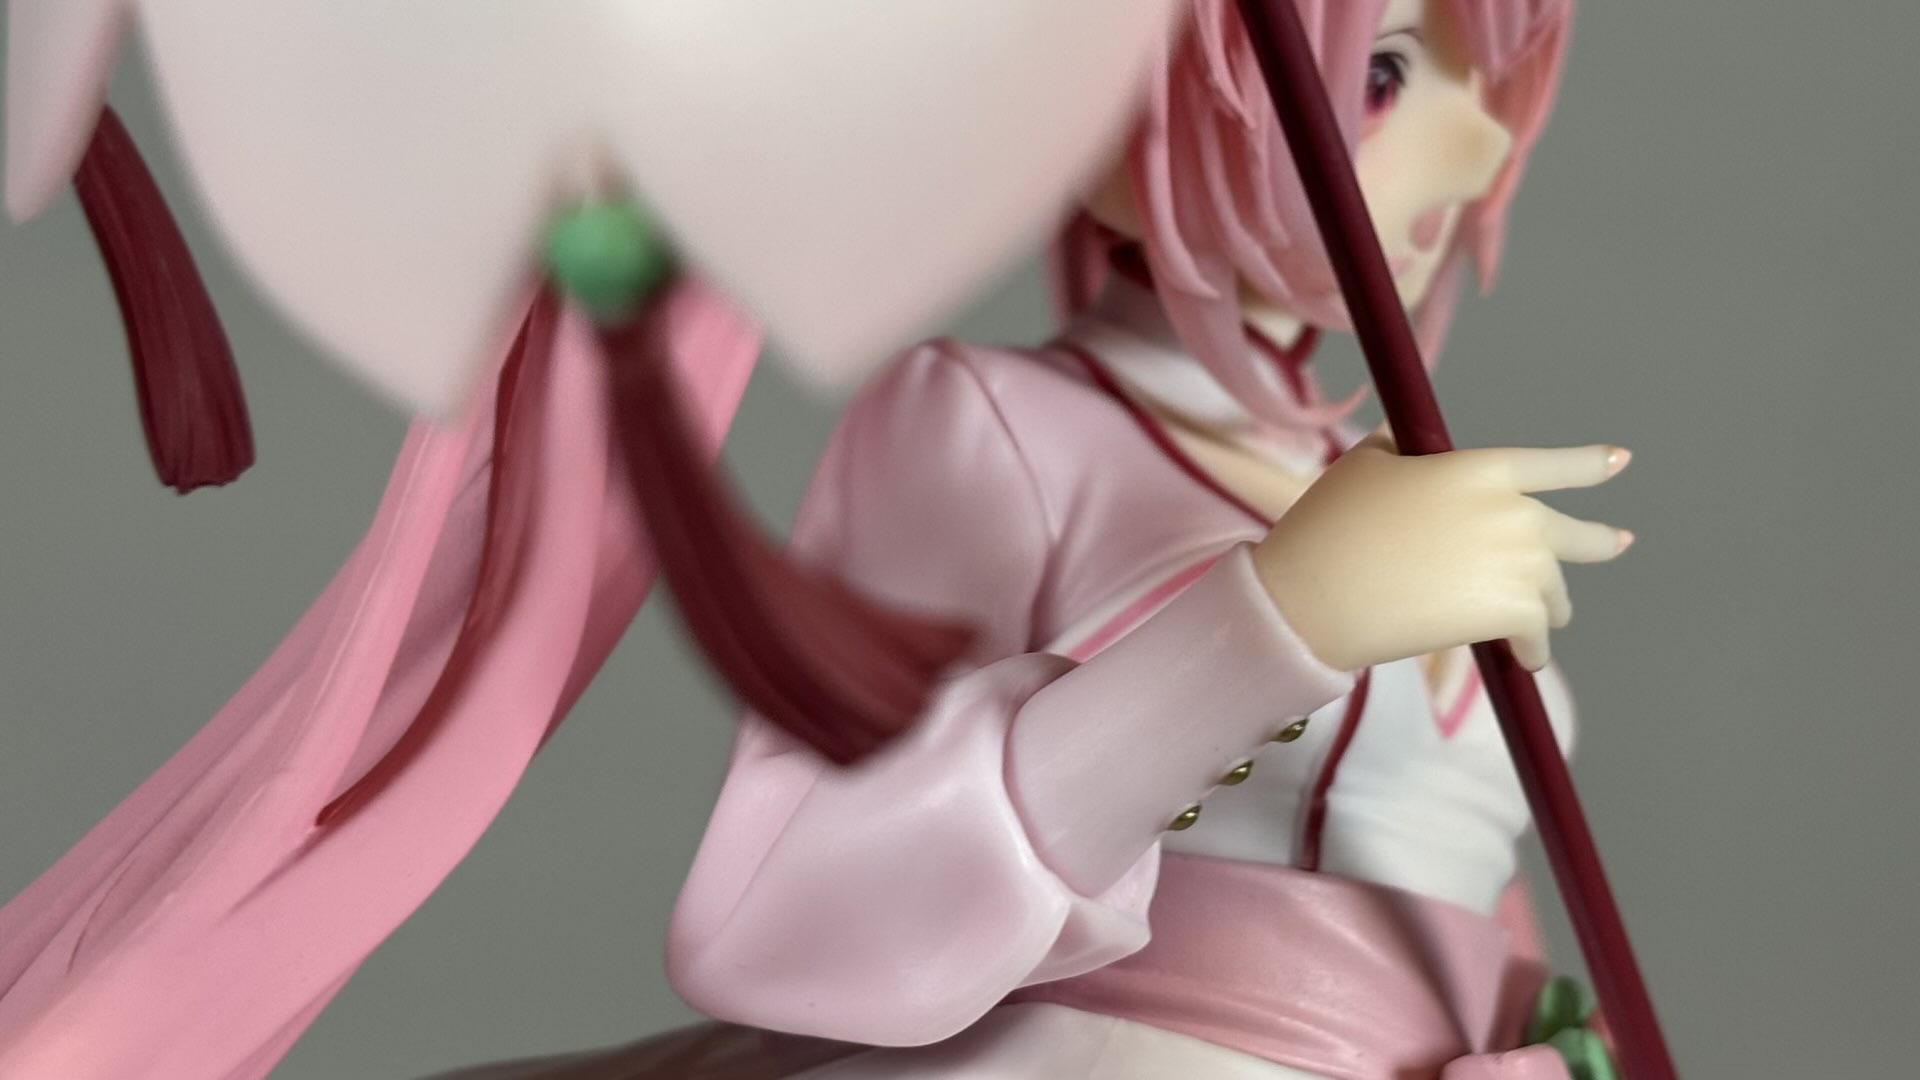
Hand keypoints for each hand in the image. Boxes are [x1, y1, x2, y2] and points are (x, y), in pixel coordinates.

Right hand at [1251, 429, 1632, 671]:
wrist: (1319, 595)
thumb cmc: (1331, 527)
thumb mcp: (1365, 466)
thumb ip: (1403, 449)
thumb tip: (1413, 447)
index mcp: (1481, 469)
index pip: (1551, 464)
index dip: (1589, 463)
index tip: (1620, 461)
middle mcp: (1513, 511)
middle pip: (1574, 531)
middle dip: (1600, 540)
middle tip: (1618, 542)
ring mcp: (1519, 564)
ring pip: (1555, 589)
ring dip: (1548, 604)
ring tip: (1536, 622)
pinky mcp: (1514, 613)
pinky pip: (1539, 634)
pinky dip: (1531, 649)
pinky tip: (1526, 659)